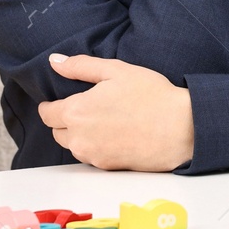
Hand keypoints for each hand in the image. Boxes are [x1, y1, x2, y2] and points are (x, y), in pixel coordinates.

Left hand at [38, 54, 194, 170]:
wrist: (182, 129)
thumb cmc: (152, 96)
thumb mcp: (117, 70)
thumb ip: (80, 66)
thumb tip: (54, 61)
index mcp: (76, 111)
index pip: (47, 113)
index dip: (51, 106)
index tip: (61, 102)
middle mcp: (78, 137)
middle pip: (57, 131)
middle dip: (66, 121)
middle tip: (90, 109)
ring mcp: (92, 155)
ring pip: (73, 146)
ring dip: (80, 135)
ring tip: (106, 121)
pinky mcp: (107, 167)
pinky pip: (91, 156)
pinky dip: (97, 146)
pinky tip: (116, 135)